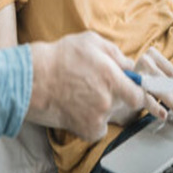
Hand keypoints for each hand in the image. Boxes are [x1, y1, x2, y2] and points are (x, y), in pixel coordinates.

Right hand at [27, 31, 166, 141]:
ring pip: (110, 114)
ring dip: (102, 107)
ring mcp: (97, 118)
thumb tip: (129, 65)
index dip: (139, 92)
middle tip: (98, 86)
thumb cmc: (60, 57)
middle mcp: (108, 100)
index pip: (141, 93)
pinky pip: (97, 127)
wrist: (31, 80)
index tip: (137, 91)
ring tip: (82, 94)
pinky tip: (77, 107)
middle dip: (117, 95)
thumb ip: (116, 53)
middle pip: (126, 103)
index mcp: (112, 77)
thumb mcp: (91, 41)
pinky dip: (91, 120)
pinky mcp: (86, 131)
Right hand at [109, 47, 172, 126]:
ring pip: (161, 89)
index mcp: (152, 54)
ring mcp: (137, 72)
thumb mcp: (152, 75)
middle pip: (168, 82)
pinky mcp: (129, 85)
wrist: (109, 83)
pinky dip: (156, 107)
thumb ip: (165, 78)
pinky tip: (163, 115)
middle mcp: (145, 60)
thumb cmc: (134, 80)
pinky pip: (147, 98)